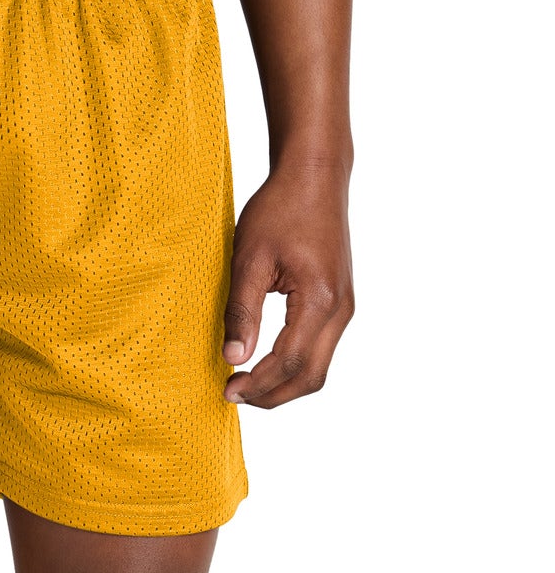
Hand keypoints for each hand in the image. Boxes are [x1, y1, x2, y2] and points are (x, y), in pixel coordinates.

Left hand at [222, 161, 353, 408]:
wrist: (315, 177)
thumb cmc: (280, 209)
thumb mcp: (249, 259)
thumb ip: (242, 312)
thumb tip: (233, 359)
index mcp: (320, 300)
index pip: (289, 362)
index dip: (258, 385)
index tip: (227, 390)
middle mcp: (341, 309)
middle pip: (310, 377)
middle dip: (272, 395)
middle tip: (234, 395)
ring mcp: (345, 308)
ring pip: (318, 368)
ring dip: (283, 384)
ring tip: (246, 382)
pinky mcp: (340, 304)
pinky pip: (320, 350)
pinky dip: (293, 366)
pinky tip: (265, 362)